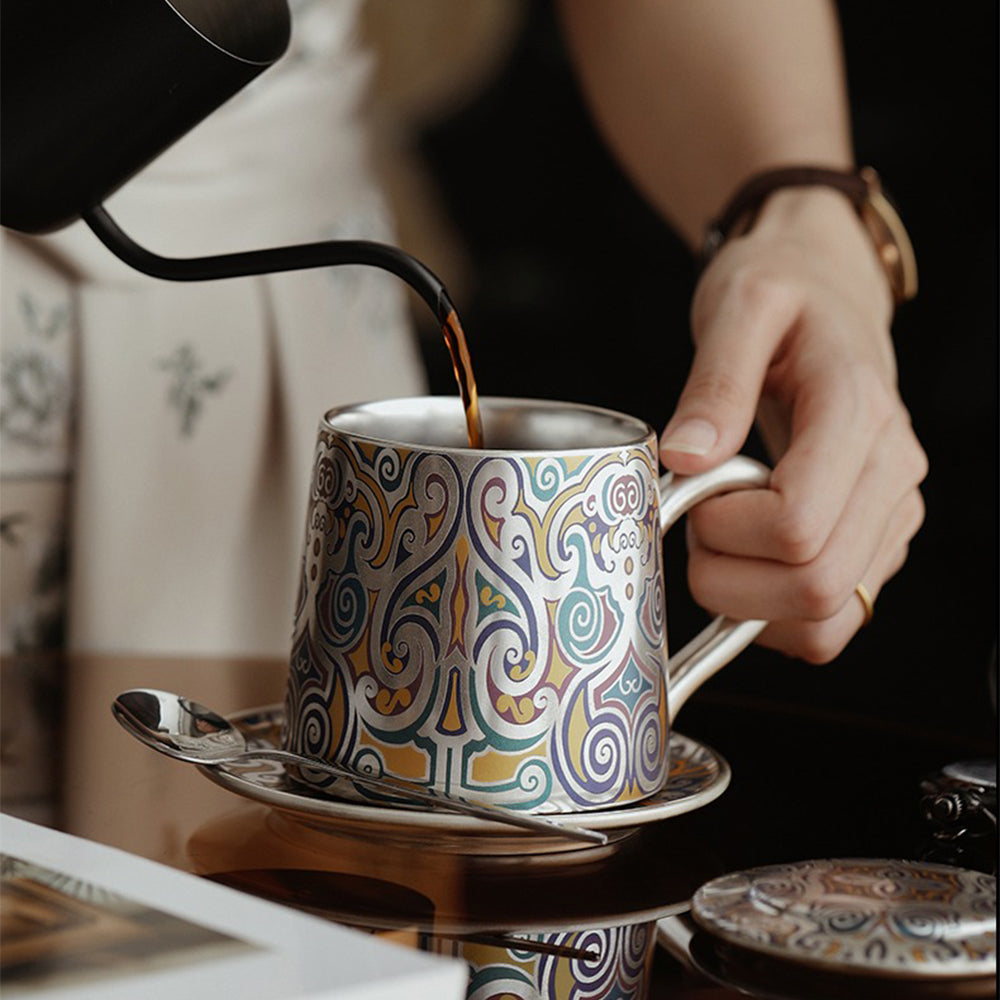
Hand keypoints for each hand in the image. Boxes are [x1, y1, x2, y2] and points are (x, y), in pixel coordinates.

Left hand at [659, 187, 927, 662]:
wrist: (832, 293)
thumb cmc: (784, 293)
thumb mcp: (740, 306)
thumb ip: (716, 381)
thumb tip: (686, 458)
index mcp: (858, 416)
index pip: (798, 526)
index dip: (725, 529)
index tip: (692, 494)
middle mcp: (893, 477)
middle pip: (817, 586)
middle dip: (730, 578)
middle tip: (696, 526)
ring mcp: (891, 518)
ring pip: (829, 618)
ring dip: (751, 603)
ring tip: (721, 539)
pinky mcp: (877, 543)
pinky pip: (834, 621)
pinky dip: (776, 616)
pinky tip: (744, 565)